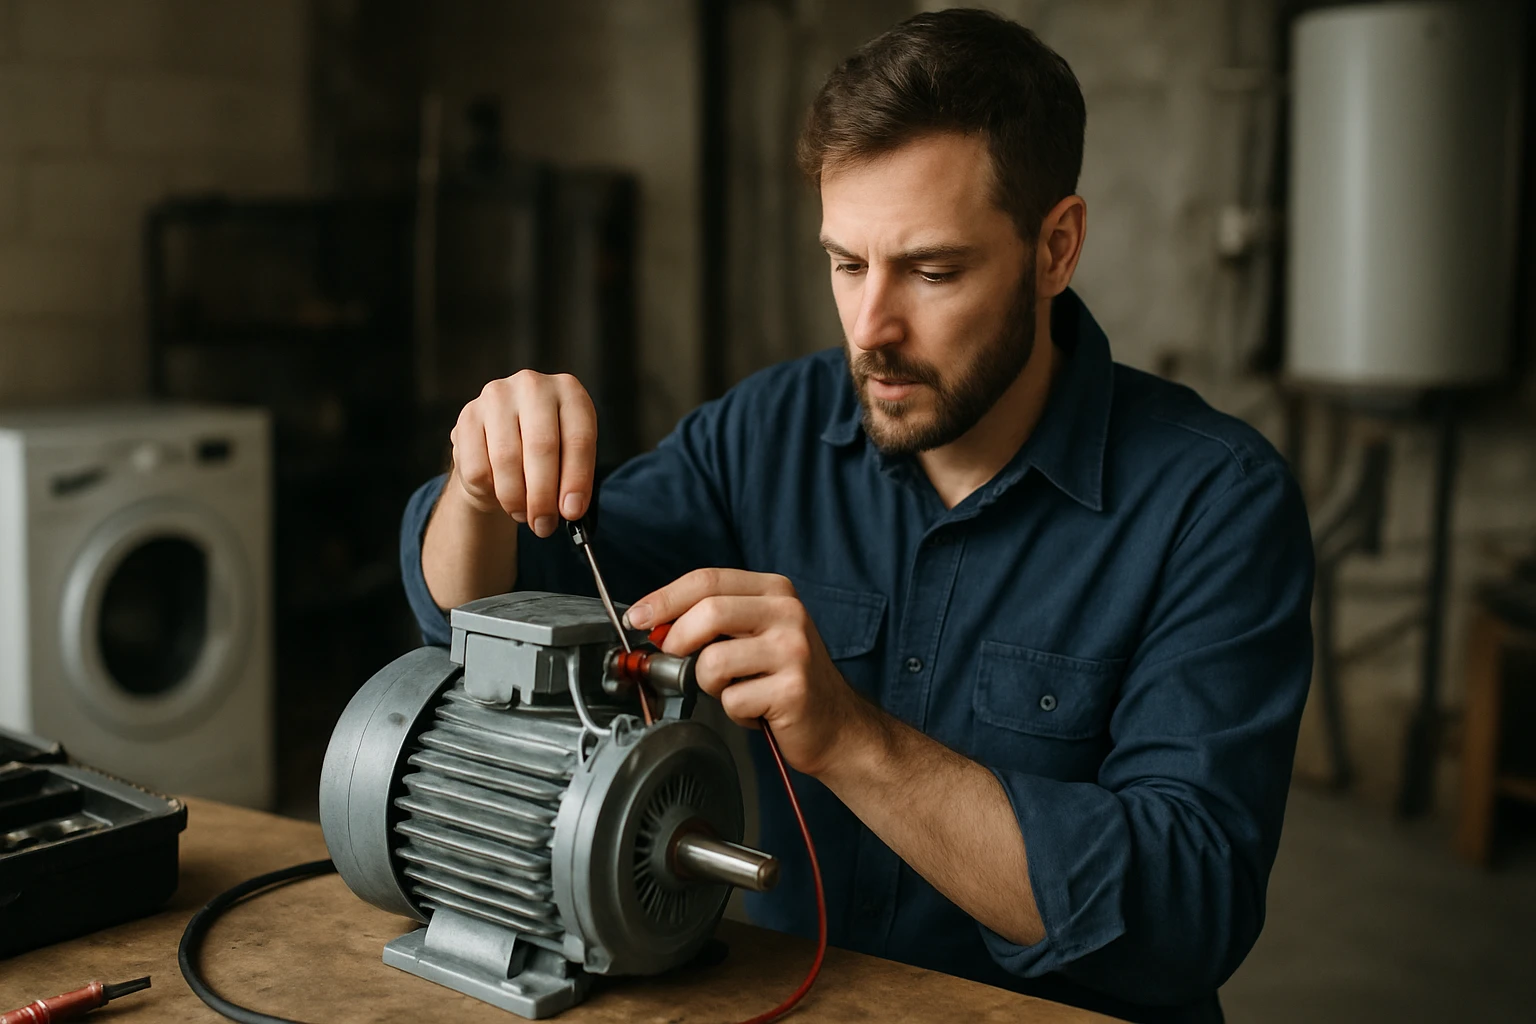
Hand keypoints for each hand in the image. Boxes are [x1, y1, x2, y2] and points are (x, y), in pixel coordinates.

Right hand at [449, 371, 596, 537]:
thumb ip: (571, 482)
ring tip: (523, 515)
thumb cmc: (545, 453)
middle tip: (544, 525)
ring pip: (506, 460)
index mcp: (569, 392)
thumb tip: (569, 510)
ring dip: (516, 499)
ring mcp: (496, 396)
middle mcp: (533, 386)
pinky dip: (490, 491)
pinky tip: (500, 493)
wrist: (500, 442)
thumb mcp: (568, 459)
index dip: (576, 480)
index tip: (572, 512)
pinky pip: (478, 467)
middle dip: (543, 496)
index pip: (578, 439)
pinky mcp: (467, 416)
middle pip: (541, 447)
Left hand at [626, 569, 879, 776]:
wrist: (836, 724)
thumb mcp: (755, 633)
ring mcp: (794, 651)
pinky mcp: (793, 690)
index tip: (639, 617)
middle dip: (677, 640)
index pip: (707, 580)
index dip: (665, 598)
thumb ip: (713, 621)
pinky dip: (734, 712)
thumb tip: (655, 624)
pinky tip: (757, 709)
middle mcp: (788, 614)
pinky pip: (732, 700)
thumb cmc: (786, 677)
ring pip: (713, 662)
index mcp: (776, 591)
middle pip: (708, 612)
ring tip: (735, 689)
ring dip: (711, 685)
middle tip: (673, 660)